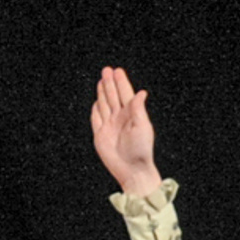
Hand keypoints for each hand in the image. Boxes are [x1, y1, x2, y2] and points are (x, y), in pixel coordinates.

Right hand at [91, 66, 161, 195]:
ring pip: (105, 105)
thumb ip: (138, 109)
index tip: (117, 71)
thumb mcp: (142, 127)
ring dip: (103, 92)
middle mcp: (120, 119)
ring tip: (101, 80)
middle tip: (106, 70)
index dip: (121, 83)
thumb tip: (142, 92)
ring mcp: (110, 126)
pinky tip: (96, 101)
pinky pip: (96, 119)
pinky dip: (96, 109)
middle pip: (113, 97)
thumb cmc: (141, 151)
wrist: (131, 170)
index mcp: (132, 116)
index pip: (125, 95)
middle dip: (110, 83)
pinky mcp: (100, 135)